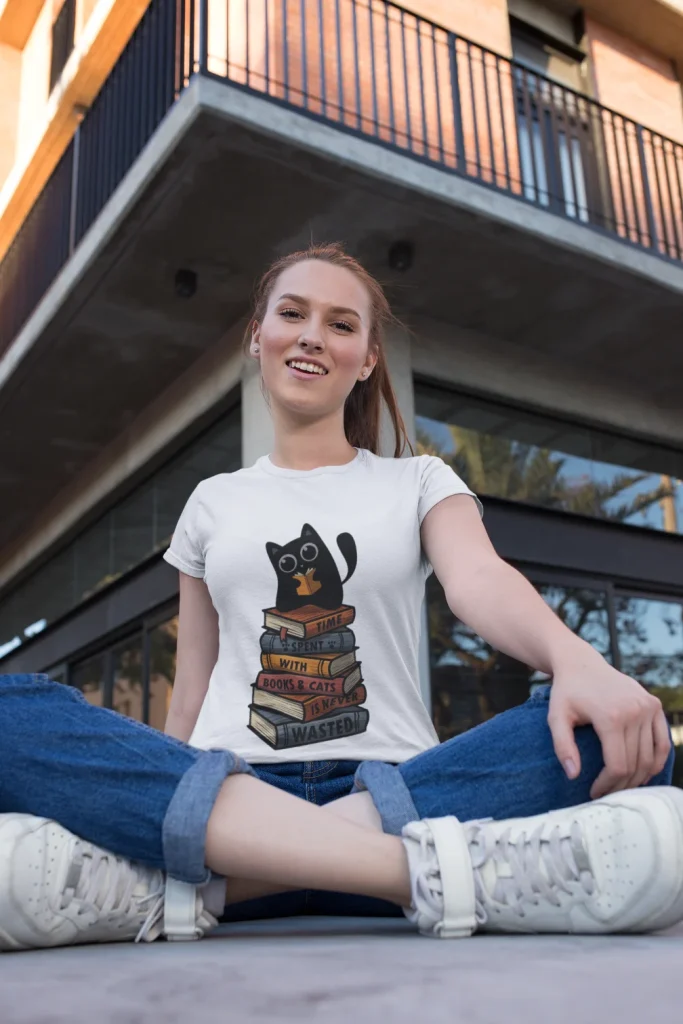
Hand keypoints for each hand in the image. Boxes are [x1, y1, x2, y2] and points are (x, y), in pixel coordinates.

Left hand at [547, 657, 670, 798]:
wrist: (581, 663)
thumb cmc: (566, 692)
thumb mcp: (556, 717)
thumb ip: (562, 746)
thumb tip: (573, 775)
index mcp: (611, 716)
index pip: (617, 765)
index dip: (607, 785)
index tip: (594, 792)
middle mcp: (634, 711)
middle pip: (635, 764)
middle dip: (621, 785)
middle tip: (607, 794)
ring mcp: (648, 706)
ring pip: (650, 757)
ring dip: (638, 778)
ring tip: (621, 786)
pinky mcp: (654, 704)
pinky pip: (662, 741)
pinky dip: (656, 761)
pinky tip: (644, 773)